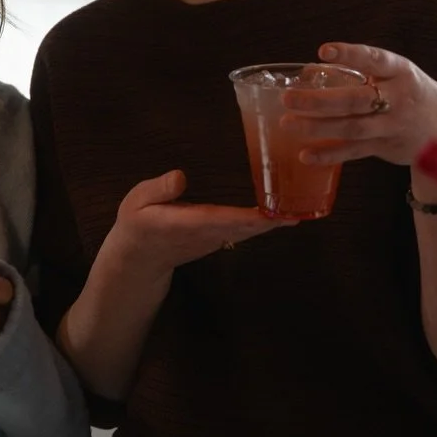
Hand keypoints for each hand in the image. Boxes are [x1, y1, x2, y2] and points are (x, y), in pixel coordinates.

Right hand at [103, 169, 288, 283]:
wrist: (139, 259)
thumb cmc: (137, 225)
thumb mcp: (136, 202)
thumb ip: (158, 189)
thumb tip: (181, 176)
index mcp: (185, 223)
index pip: (221, 219)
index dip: (248, 217)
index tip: (272, 214)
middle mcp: (206, 234)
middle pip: (245, 228)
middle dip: (272, 221)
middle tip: (300, 209)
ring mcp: (214, 240)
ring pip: (249, 232)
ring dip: (273, 223)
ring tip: (299, 209)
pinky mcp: (218, 240)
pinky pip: (245, 232)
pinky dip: (264, 224)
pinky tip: (280, 214)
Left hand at [282, 43, 436, 170]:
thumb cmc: (412, 93)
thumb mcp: (397, 75)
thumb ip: (361, 71)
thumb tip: (311, 71)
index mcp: (401, 72)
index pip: (375, 59)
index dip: (350, 54)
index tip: (323, 51)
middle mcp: (398, 99)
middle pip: (356, 99)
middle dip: (320, 100)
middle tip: (288, 98)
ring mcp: (392, 126)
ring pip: (352, 128)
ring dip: (318, 127)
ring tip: (287, 124)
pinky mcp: (386, 147)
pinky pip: (354, 152)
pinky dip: (329, 154)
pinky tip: (305, 154)